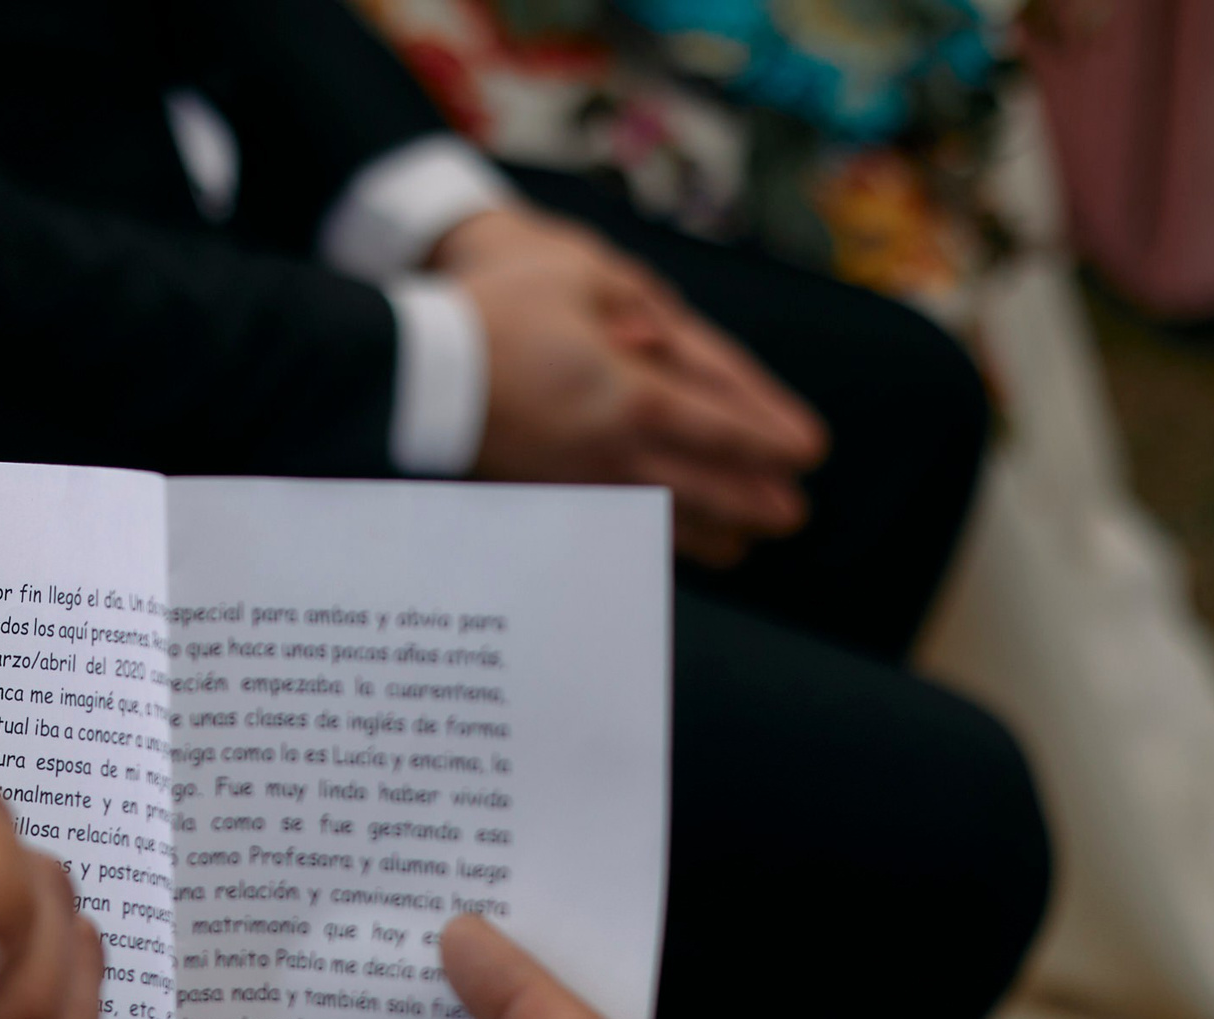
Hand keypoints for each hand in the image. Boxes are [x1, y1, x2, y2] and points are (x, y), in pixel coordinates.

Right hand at [434, 205, 827, 565]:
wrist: (406, 375)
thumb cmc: (493, 313)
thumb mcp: (581, 275)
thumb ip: (637, 304)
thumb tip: (666, 340)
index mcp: (633, 395)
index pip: (721, 426)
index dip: (769, 440)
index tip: (807, 452)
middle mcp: (612, 451)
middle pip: (702, 487)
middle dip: (751, 501)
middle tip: (790, 517)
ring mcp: (574, 482)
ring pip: (659, 517)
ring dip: (707, 533)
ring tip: (739, 548)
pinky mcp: (539, 497)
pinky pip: (610, 526)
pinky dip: (645, 540)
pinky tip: (658, 547)